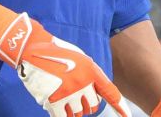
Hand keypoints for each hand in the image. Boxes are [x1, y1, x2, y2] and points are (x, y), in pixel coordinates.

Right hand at [0, 13, 131, 116]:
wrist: (33, 49)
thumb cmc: (57, 53)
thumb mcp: (80, 59)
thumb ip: (90, 75)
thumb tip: (94, 95)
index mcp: (91, 70)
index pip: (110, 92)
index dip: (120, 107)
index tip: (128, 116)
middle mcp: (82, 83)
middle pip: (92, 107)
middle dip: (86, 104)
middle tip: (75, 95)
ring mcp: (68, 93)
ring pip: (78, 114)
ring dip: (72, 110)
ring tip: (63, 96)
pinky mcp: (53, 101)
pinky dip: (62, 115)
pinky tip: (57, 107)